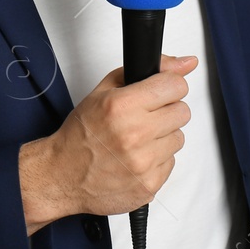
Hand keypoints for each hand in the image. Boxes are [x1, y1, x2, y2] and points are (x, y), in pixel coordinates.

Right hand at [19, 53, 195, 233]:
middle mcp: (134, 134)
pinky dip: (157, 159)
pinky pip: (171, 162)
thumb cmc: (81, 134)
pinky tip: (137, 157)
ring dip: (162, 137)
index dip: (169, 86)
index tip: (162, 92)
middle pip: (182, 112)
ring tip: (138, 140)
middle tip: (145, 117)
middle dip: (166, 111)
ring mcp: (143, 163)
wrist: (62, 176)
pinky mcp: (149, 185)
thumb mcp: (105, 91)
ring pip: (179, 138)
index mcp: (122, 106)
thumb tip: (186, 63)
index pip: (175, 85)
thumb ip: (148, 72)